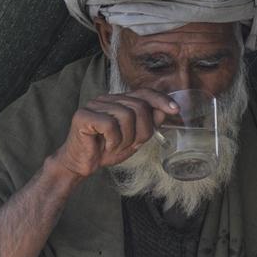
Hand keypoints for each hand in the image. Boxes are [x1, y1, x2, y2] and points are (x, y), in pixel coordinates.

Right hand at [52, 89, 177, 178]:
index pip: (144, 92)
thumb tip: (164, 111)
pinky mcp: (83, 115)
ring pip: (126, 116)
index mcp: (119, 101)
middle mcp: (107, 99)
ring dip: (126, 139)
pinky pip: (109, 125)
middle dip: (142, 131)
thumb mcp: (133, 140)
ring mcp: (94, 105)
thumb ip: (147, 125)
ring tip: (116, 146)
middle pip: (139, 106)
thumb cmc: (105, 150)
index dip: (161, 100)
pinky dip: (113, 141)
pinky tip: (106, 146)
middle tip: (132, 145)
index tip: (175, 110)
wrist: (81, 164)